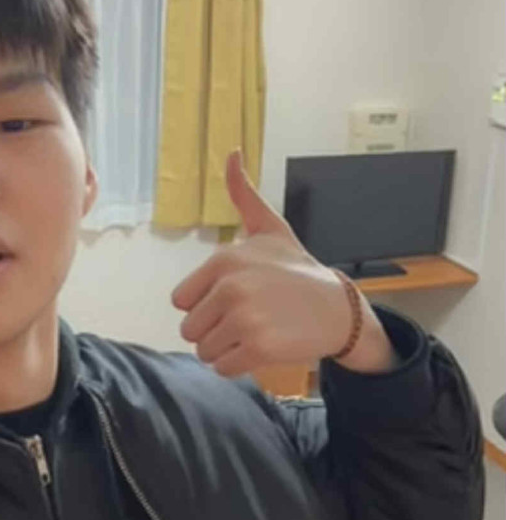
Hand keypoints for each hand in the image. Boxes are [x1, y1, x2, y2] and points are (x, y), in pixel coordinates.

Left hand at [171, 150, 391, 377]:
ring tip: (256, 332)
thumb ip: (243, 195)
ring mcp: (245, 318)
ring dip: (226, 349)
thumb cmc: (297, 270)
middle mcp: (231, 287)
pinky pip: (223, 367)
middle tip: (248, 319)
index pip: (182, 301)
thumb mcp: (269, 229)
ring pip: (205, 350)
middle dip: (215, 330)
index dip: (205, 305)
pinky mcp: (259, 348)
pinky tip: (263, 348)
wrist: (338, 308)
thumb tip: (232, 152)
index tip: (235, 298)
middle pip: (191, 329)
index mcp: (225, 259)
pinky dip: (238, 365)